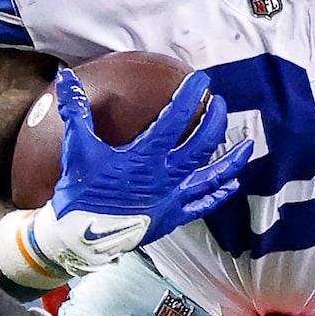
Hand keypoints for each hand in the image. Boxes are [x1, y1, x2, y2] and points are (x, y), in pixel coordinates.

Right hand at [0, 70, 247, 285]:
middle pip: (202, 143)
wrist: (79, 236)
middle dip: (215, 120)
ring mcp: (172, 198)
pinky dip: (219, 193)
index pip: (175, 118)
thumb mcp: (77, 148)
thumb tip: (66, 79)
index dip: (190, 96)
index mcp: (144, 155)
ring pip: (210, 175)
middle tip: (220, 103)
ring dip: (231, 158)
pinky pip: (202, 204)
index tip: (201, 80)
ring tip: (248, 144)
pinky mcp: (172, 217)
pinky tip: (232, 184)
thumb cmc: (80, 191)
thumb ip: (76, 111)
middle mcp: (165, 175)